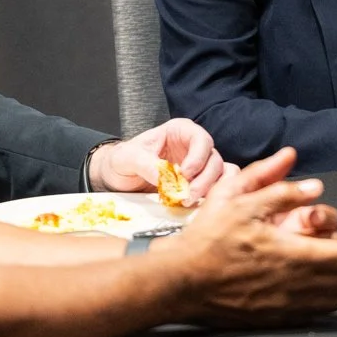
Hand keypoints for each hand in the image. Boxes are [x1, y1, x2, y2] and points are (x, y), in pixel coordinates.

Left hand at [89, 119, 232, 201]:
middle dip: (204, 179)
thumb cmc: (123, 160)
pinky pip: (217, 187)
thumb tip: (165, 177)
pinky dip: (214, 196)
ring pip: (220, 174)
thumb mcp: (128, 157)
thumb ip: (146, 164)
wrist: (116, 177)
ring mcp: (198, 166)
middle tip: (188, 195)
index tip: (185, 174)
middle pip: (213, 159)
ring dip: (212, 189)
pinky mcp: (198, 184)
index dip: (197, 156)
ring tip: (190, 201)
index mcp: (179, 132)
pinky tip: (199, 204)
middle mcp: (192, 147)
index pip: (200, 138)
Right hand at [170, 148, 336, 326]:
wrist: (182, 280)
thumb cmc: (209, 237)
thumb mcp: (240, 201)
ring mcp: (285, 306)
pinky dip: (321, 300)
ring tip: (326, 266)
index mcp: (292, 254)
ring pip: (333, 301)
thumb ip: (281, 190)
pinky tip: (307, 286)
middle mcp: (295, 284)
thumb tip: (315, 186)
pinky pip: (313, 315)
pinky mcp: (274, 319)